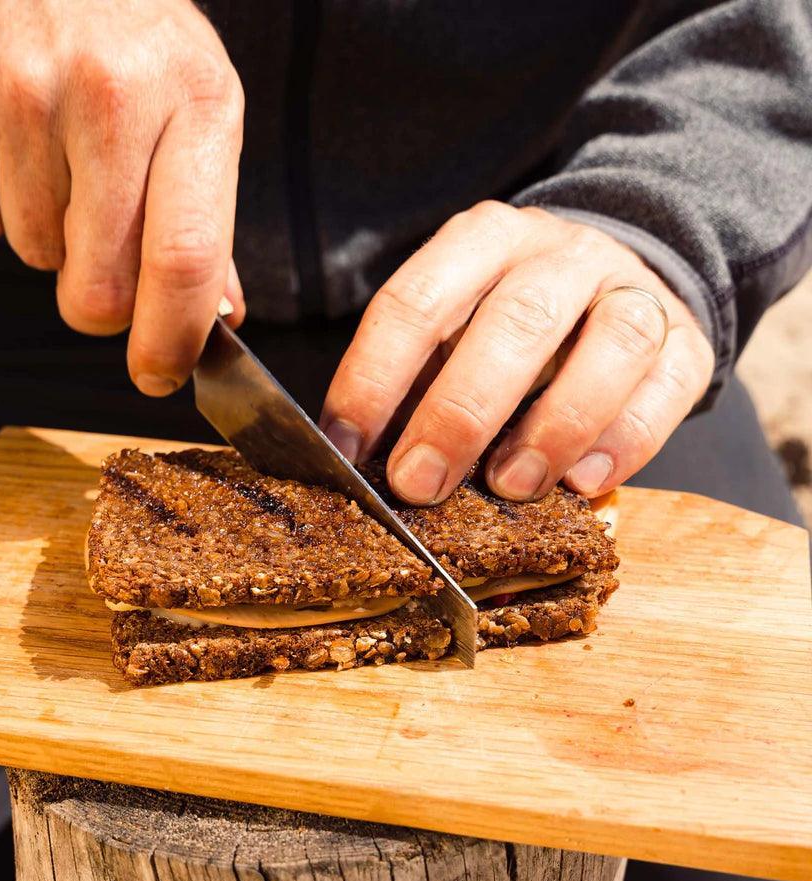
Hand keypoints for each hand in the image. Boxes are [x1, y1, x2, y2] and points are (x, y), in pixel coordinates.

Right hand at [0, 0, 244, 394]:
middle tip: (105, 260)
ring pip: (34, 256)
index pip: (184, 257)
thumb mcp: (200, 118)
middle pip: (100, 285)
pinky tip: (10, 151)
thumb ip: (209, 228)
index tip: (159, 374)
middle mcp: (110, 94)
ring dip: (50, 240)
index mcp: (196, 105)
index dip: (169, 339)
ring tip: (60, 164)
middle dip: (102, 304)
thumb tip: (218, 323)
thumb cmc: (139, 60)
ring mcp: (20, 91)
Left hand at [320, 202, 713, 502]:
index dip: (373, 378)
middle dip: (459, 412)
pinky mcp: (686, 338)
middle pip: (515, 321)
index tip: (347, 449)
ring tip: (511, 487)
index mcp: (482, 241)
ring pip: (611, 343)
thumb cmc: (507, 325)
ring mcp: (631, 290)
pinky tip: (584, 483)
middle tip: (419, 483)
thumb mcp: (452, 329)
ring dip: (555, 425)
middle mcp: (559, 254)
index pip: (417, 301)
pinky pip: (670, 383)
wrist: (612, 283)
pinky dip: (627, 440)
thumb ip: (415, 381)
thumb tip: (360, 463)